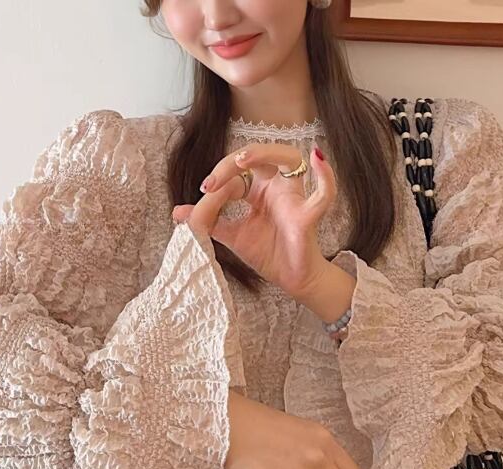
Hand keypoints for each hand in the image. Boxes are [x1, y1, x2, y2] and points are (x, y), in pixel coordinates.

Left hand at [172, 142, 337, 298]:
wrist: (291, 281)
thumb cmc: (268, 254)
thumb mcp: (231, 235)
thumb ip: (207, 221)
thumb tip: (177, 212)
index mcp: (259, 189)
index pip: (235, 175)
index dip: (217, 183)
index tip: (201, 197)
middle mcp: (277, 186)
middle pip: (258, 155)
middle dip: (230, 164)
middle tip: (211, 184)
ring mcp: (294, 197)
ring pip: (289, 157)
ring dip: (264, 154)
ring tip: (242, 160)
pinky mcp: (308, 216)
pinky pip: (324, 194)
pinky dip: (326, 177)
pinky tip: (317, 159)